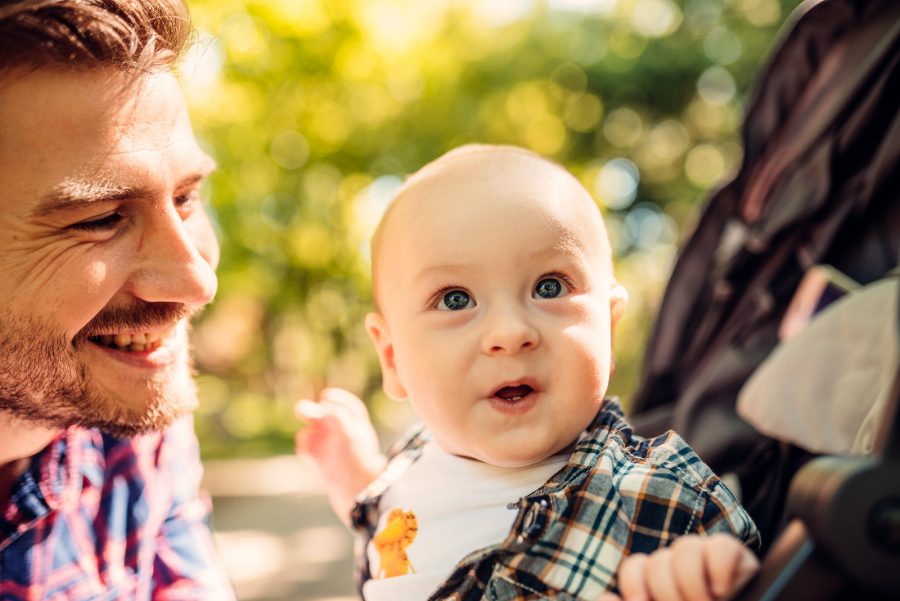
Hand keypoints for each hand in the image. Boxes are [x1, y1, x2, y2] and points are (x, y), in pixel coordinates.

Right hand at [295, 387, 386, 523]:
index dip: (336, 399)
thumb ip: (334, 416)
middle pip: (326, 417)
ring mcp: (333, 450)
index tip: (325, 396)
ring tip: (305, 438)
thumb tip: (316, 405)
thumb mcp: (348, 433)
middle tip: (298, 410)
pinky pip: (310, 450)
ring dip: (307, 433)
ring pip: (314, 434)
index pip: (347, 406)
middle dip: (313, 413)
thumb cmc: (357, 463)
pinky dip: (305, 448)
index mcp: (357, 426)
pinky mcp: (323, 464)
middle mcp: (345, 436)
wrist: (357, 497)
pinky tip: (305, 453)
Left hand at [602, 533, 758, 600]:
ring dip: (690, 581)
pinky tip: (722, 593)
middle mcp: (682, 569)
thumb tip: (606, 598)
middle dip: (668, 591)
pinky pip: (721, 546)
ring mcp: (710, 562)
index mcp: (659, 585)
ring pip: (686, 547)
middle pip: (660, 559)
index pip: (636, 566)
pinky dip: (719, 568)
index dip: (634, 584)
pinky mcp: (741, 560)